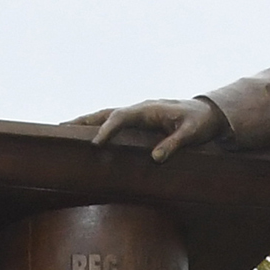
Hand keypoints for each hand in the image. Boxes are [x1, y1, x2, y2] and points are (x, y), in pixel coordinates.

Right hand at [73, 98, 227, 160]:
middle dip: (84, 121)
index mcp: (149, 110)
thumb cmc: (200, 122)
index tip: (96, 143)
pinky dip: (99, 126)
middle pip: (106, 113)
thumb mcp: (191, 134)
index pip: (122, 117)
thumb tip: (155, 159)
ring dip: (87, 122)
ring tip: (64, 130)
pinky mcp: (139, 121)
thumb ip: (174, 144)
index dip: (107, 129)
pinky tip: (87, 135)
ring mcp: (138, 114)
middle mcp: (140, 109)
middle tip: (61, 128)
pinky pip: (114, 122)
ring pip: (107, 116)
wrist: (208, 113)